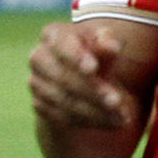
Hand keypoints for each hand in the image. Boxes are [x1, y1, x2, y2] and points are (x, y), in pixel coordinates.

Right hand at [28, 21, 142, 130]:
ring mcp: (36, 83)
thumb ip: (107, 43)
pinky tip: (111, 122)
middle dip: (92, 91)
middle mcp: (39, 57)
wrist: (82, 76)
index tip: (93, 68)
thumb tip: (111, 46)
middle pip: (63, 77)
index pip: (61, 44)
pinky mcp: (39, 105)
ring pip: (64, 101)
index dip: (76, 56)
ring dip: (95, 111)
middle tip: (116, 101)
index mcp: (53, 34)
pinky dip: (89, 121)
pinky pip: (63, 117)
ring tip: (121, 116)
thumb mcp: (103, 45)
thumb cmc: (96, 54)